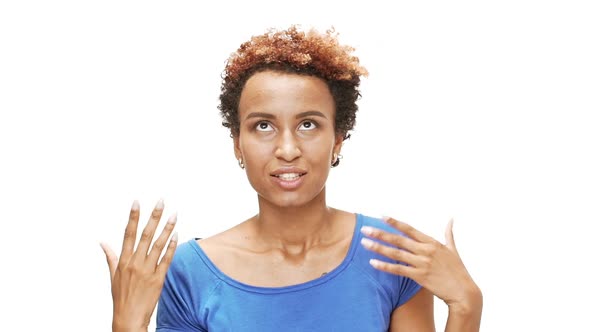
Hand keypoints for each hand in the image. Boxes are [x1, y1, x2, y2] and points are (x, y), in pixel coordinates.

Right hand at [100, 200, 177, 331]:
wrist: (128, 319)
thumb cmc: (121, 297)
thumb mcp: (113, 276)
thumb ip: (110, 256)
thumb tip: (102, 242)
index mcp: (123, 260)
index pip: (128, 233)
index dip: (133, 217)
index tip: (137, 202)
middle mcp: (135, 263)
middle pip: (145, 235)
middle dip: (153, 216)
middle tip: (160, 202)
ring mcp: (147, 270)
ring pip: (158, 245)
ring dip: (167, 228)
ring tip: (174, 215)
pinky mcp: (158, 279)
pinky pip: (166, 260)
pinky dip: (171, 247)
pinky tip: (176, 235)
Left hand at [360, 217, 481, 311]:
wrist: (463, 292)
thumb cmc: (458, 270)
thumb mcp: (453, 249)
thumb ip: (449, 234)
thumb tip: (451, 219)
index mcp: (432, 242)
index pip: (409, 229)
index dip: (394, 222)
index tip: (382, 216)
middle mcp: (425, 250)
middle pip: (398, 239)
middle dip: (380, 233)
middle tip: (364, 229)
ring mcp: (422, 263)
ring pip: (395, 253)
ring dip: (378, 247)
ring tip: (364, 243)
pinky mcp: (419, 276)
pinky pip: (398, 270)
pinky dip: (385, 266)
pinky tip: (373, 263)